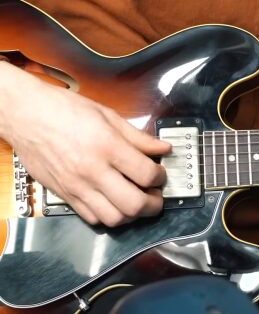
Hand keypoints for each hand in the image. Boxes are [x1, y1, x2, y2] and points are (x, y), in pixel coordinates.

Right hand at [0, 62, 169, 226]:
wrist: (26, 115)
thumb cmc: (64, 110)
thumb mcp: (108, 115)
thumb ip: (138, 137)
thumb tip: (162, 148)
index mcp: (107, 146)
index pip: (146, 174)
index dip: (161, 177)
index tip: (161, 174)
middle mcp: (92, 170)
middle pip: (134, 204)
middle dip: (153, 204)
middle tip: (157, 196)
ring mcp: (77, 186)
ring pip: (114, 218)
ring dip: (132, 215)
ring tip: (137, 202)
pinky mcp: (64, 194)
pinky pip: (91, 218)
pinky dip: (108, 216)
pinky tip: (114, 203)